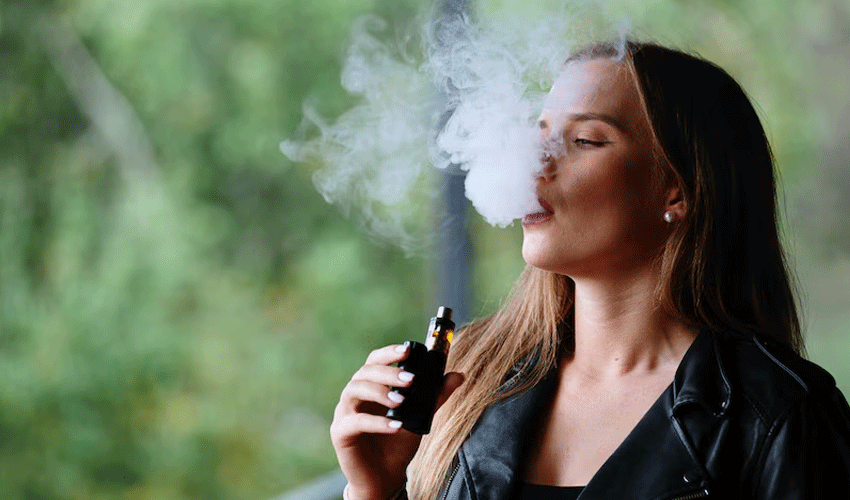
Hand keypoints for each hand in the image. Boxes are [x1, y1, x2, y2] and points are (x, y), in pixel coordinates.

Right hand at [330, 343, 464, 499]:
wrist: (385, 477)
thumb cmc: (398, 443)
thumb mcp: (420, 417)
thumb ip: (435, 396)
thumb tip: (458, 375)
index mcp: (372, 385)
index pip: (375, 360)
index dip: (389, 352)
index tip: (408, 350)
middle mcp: (355, 395)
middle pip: (365, 372)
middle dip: (388, 372)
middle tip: (411, 380)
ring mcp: (345, 412)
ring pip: (355, 390)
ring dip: (380, 391)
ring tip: (401, 401)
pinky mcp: (340, 432)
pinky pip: (355, 421)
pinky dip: (376, 421)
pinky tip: (395, 426)